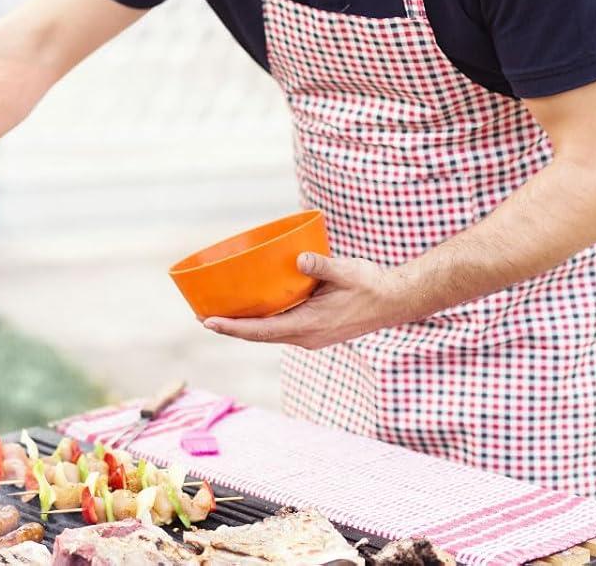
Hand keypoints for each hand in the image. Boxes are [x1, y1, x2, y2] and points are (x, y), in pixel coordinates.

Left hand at [201, 252, 413, 349]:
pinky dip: (261, 321)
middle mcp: (306, 336)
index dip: (233, 328)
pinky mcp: (315, 329)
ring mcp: (310, 335)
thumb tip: (300, 258)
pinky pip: (281, 328)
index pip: (261, 331)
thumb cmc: (370, 285)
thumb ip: (321, 265)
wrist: (394, 301)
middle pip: (259, 335)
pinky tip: (252, 308)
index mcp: (308, 326)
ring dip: (244, 326)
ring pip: (269, 334)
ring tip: (219, 314)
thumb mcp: (345, 272)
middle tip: (201, 315)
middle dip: (230, 328)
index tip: (209, 322)